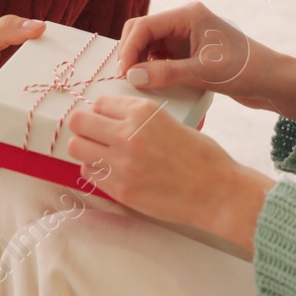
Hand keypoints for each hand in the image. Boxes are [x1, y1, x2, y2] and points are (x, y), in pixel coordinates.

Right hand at [0, 15, 45, 170]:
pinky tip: (43, 141)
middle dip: (41, 133)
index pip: (2, 112)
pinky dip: (22, 157)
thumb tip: (41, 27)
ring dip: (35, 149)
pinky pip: (5, 163)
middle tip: (64, 117)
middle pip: (13, 141)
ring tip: (58, 130)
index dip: (33, 111)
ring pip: (11, 159)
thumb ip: (6, 29)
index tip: (56, 101)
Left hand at [63, 95, 273, 252]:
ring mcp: (122, 164)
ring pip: (77, 147)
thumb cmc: (201, 156)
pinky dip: (96, 170)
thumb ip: (137, 117)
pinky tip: (112, 171)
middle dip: (83, 127)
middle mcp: (128, 134)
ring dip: (86, 149)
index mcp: (143, 112)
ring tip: (100, 153)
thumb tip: (108, 117)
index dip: (102, 112)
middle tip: (94, 135)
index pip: (99, 103)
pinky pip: (89, 173)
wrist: (218, 192)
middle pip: (78, 122)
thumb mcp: (169, 120)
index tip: (107, 120)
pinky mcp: (121, 190)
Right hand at [117, 1, 295, 123]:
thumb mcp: (204, 73)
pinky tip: (152, 84)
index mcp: (189, 15)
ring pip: (149, 45)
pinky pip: (161, 57)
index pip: (144, 25)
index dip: (129, 49)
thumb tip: (132, 76)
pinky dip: (152, 69)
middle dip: (130, 53)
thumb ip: (166, 73)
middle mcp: (185, 22)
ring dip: (140, 62)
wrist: (274, 82)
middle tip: (126, 79)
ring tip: (137, 84)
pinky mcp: (190, 54)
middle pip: (142, 31)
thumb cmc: (246, 70)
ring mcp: (187, 37)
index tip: (123, 73)